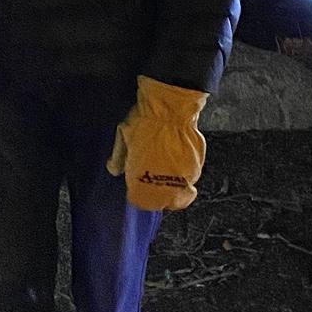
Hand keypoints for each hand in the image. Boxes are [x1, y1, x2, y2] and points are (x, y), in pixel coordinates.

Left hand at [107, 76, 208, 212]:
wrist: (170, 108)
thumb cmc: (144, 122)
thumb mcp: (123, 137)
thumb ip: (119, 157)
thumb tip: (114, 169)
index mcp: (140, 180)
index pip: (139, 200)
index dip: (139, 195)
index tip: (138, 188)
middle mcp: (162, 185)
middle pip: (162, 203)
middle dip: (157, 197)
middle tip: (154, 183)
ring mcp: (182, 178)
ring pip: (179, 194)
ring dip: (173, 187)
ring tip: (167, 170)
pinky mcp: (196, 168)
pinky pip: (190, 179)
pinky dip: (185, 176)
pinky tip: (178, 161)